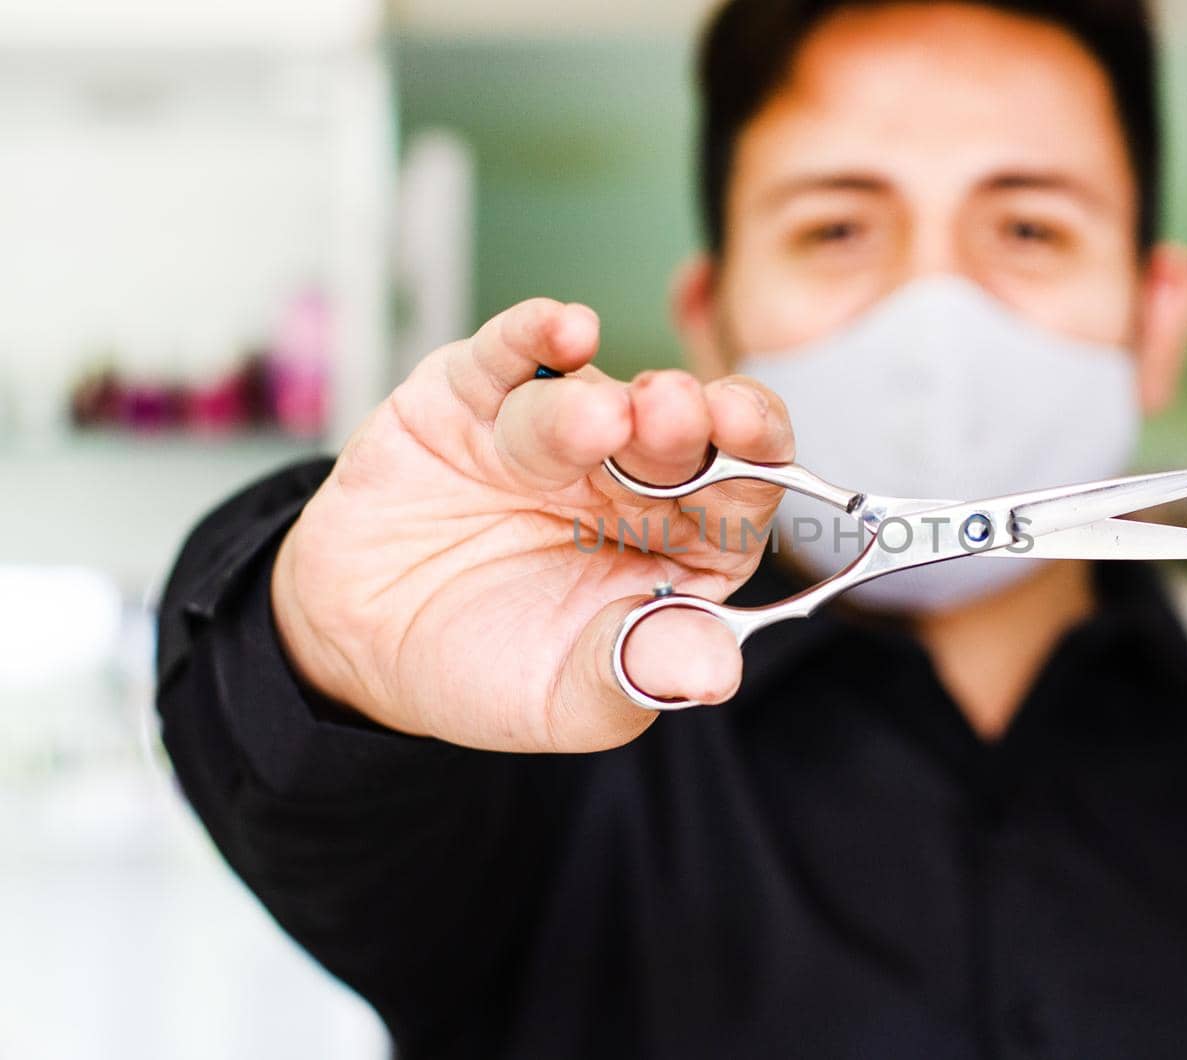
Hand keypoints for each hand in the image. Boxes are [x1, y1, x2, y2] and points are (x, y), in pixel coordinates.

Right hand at [270, 299, 792, 751]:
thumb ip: (641, 671)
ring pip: (588, 395)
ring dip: (595, 405)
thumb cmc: (492, 668)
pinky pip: (506, 355)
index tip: (748, 441)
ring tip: (602, 420)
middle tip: (675, 414)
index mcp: (684, 538)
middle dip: (682, 418)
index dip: (752, 457)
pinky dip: (533, 335)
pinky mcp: (471, 396)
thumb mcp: (573, 696)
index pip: (742, 485)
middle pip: (676, 429)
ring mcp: (554, 428)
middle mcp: (631, 473)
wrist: (364, 647)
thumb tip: (717, 674)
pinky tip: (564, 328)